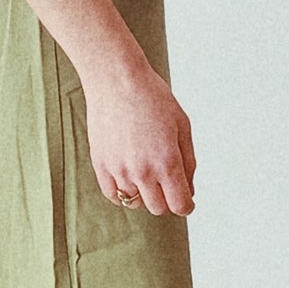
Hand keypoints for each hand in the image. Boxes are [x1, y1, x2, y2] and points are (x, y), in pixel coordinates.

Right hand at [83, 54, 196, 216]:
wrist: (117, 79)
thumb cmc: (153, 97)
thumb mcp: (183, 126)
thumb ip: (188, 161)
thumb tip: (188, 189)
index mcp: (167, 162)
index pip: (180, 205)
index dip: (186, 205)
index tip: (186, 200)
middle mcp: (142, 171)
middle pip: (158, 208)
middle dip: (167, 199)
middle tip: (166, 182)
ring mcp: (119, 170)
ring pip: (134, 202)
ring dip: (144, 193)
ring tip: (145, 170)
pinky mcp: (100, 164)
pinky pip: (112, 195)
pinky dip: (122, 192)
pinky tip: (128, 176)